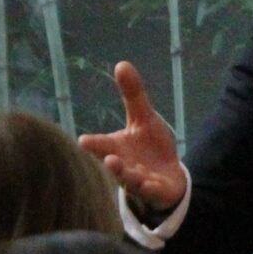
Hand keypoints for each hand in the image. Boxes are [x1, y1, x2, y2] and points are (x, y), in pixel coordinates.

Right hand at [77, 61, 185, 213]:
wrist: (169, 175)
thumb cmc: (150, 146)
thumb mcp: (144, 118)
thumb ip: (133, 95)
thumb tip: (121, 63)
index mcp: (116, 147)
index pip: (100, 144)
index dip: (92, 143)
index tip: (83, 140)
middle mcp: (123, 165)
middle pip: (112, 164)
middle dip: (110, 161)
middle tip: (107, 157)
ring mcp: (138, 180)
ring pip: (130, 179)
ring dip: (125, 174)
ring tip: (117, 165)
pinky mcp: (155, 190)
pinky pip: (150, 190)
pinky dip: (149, 187)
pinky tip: (150, 183)